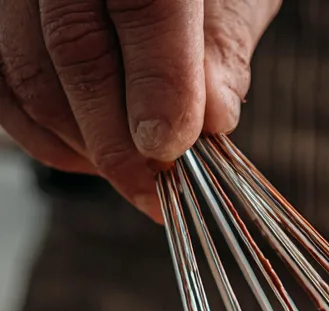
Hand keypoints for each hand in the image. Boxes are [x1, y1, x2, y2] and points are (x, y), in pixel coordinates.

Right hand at [0, 0, 279, 218]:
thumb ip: (223, 42)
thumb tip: (213, 118)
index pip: (143, 4)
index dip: (161, 87)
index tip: (174, 150)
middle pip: (75, 47)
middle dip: (119, 139)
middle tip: (157, 189)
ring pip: (28, 74)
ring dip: (82, 144)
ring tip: (134, 175)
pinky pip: (2, 86)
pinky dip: (42, 134)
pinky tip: (89, 154)